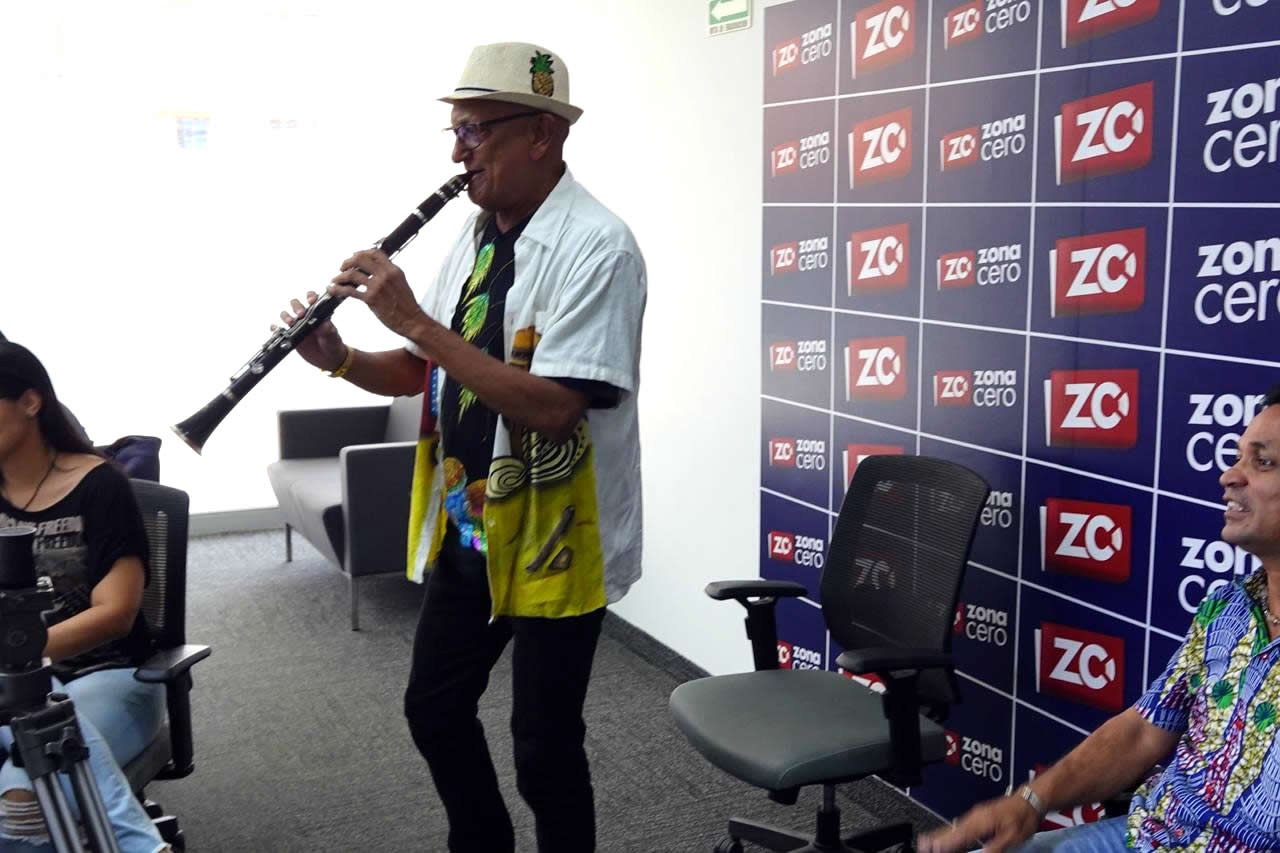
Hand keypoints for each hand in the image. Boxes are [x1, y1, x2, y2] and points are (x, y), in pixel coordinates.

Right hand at [274, 291, 346, 370]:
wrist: (328, 359)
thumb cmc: (333, 343)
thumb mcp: (332, 336)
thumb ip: (327, 329)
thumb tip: (323, 324)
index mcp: (318, 313)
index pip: (312, 299)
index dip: (310, 297)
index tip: (311, 301)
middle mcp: (306, 316)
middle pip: (296, 305)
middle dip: (297, 306)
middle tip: (301, 314)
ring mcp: (297, 326)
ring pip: (286, 315)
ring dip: (286, 316)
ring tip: (290, 322)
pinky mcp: (291, 336)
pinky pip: (279, 330)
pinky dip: (275, 328)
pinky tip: (276, 329)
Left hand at [329, 249, 426, 338]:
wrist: (413, 322)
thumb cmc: (408, 306)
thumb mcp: (402, 284)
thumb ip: (390, 275)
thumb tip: (377, 271)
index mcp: (394, 270)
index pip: (375, 253)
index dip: (361, 253)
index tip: (354, 257)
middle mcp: (385, 275)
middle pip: (360, 259)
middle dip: (347, 262)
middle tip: (342, 267)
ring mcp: (377, 287)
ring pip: (352, 274)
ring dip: (340, 276)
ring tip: (335, 280)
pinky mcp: (371, 299)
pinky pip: (349, 291)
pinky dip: (337, 289)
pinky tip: (332, 290)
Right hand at [917, 793, 1040, 852]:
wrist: (1030, 800)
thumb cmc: (1023, 818)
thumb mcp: (1013, 836)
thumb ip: (995, 847)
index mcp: (982, 821)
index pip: (960, 835)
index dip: (946, 843)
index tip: (932, 848)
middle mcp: (976, 816)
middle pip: (953, 829)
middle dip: (937, 838)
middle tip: (923, 845)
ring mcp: (976, 815)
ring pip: (955, 827)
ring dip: (941, 835)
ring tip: (929, 842)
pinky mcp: (979, 815)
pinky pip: (961, 825)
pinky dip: (951, 831)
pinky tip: (947, 835)